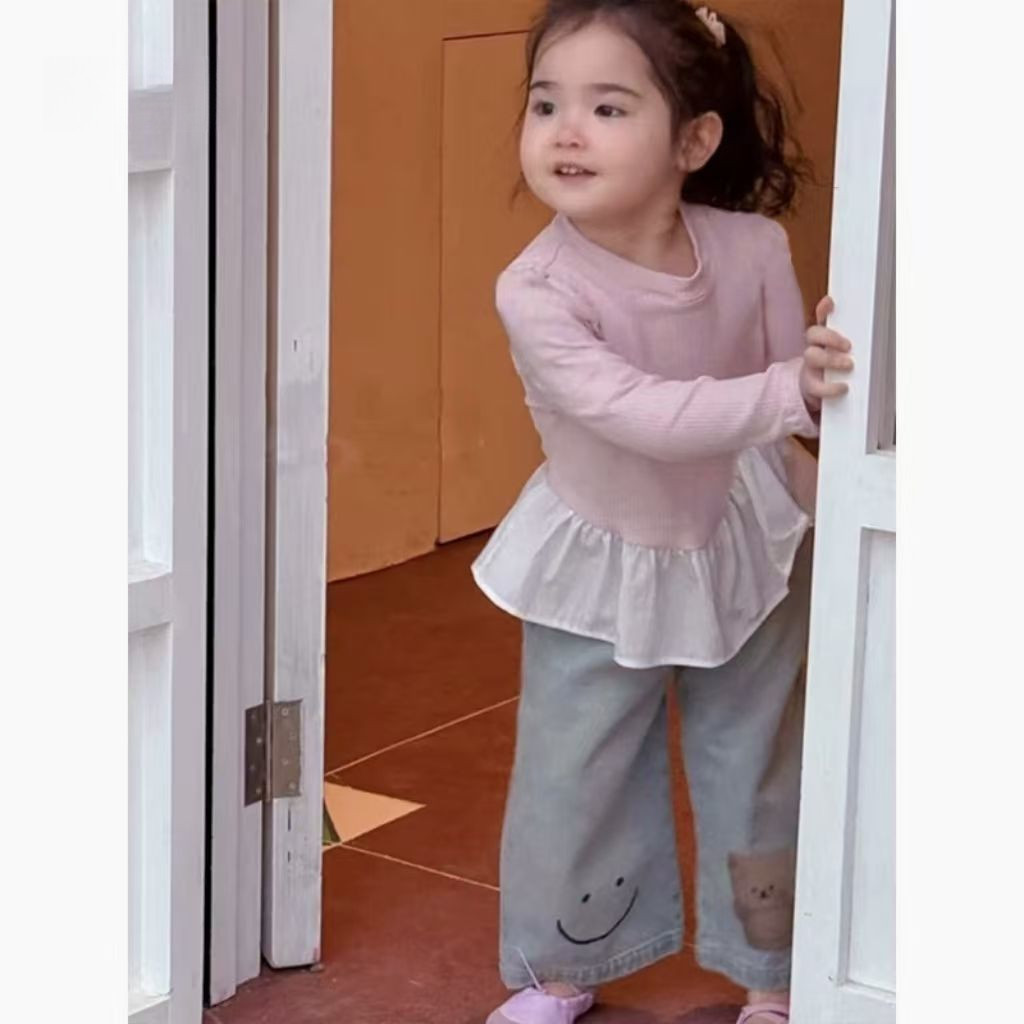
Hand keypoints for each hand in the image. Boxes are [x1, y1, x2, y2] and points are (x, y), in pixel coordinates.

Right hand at [801, 297, 852, 411]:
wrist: (820, 390)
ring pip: (811, 356)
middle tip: (848, 345)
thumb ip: (857, 337)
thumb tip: (873, 322)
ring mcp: (810, 367)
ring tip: (849, 365)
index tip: (831, 303)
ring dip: (830, 359)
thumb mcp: (846, 350)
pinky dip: (830, 388)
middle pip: (813, 334)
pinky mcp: (810, 386)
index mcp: (824, 338)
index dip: (824, 309)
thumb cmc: (837, 366)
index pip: (821, 318)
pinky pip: (816, 386)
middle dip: (830, 337)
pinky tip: (843, 387)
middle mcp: (814, 348)